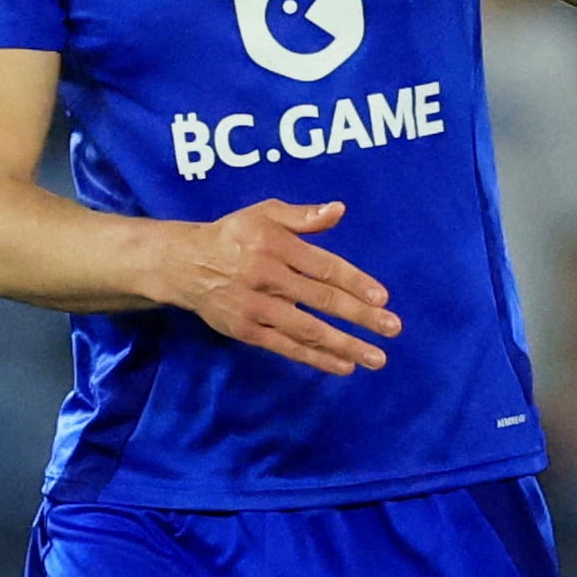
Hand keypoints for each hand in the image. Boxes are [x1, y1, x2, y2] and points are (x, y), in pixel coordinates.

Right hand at [148, 199, 400, 375]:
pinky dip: (315, 358)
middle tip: (393, 329)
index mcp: (275, 244)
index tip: (383, 298)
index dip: (355, 282)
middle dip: (361, 317)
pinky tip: (343, 365)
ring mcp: (255, 306)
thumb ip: (303, 215)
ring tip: (375, 358)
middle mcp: (266, 275)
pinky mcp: (246, 330)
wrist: (184, 264)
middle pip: (321, 300)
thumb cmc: (233, 235)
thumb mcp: (264, 213)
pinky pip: (286, 347)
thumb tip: (339, 210)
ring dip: (344, 345)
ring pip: (306, 329)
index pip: (323, 266)